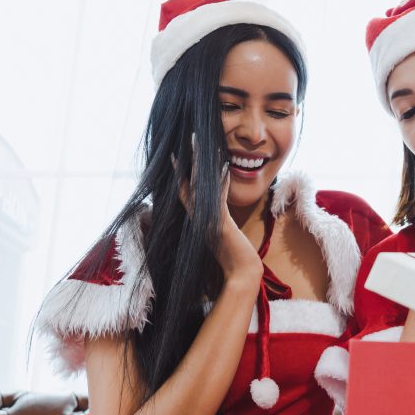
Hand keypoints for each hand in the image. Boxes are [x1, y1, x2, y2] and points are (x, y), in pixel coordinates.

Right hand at [178, 136, 262, 283]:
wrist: (239, 275)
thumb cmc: (231, 261)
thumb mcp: (221, 239)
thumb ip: (215, 228)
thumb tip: (214, 223)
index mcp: (200, 218)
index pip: (186, 191)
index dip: (180, 174)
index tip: (176, 157)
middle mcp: (200, 215)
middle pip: (190, 181)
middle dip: (189, 160)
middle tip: (187, 139)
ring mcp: (208, 218)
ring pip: (201, 184)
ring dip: (201, 162)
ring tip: (198, 142)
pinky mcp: (220, 222)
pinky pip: (219, 196)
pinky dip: (221, 180)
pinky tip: (223, 164)